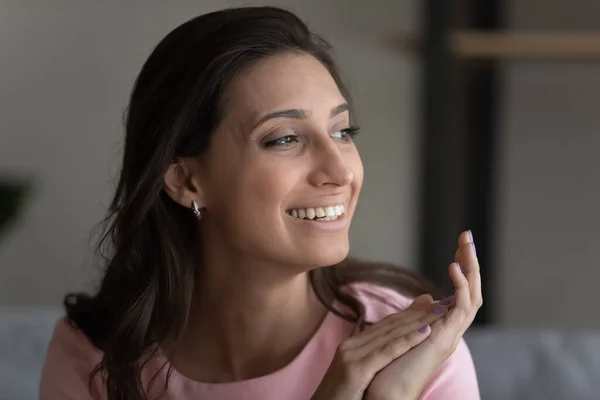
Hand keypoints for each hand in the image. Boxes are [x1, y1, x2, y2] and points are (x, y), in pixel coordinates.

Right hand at [310, 297, 450, 399]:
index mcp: (351, 347)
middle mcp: (351, 346)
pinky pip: (386, 352)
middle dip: (419, 313)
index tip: (430, 305)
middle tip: (441, 302)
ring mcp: (351, 356)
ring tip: (440, 311)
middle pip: (391, 325)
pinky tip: (426, 331)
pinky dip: (408, 340)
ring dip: (419, 321)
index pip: (386, 325)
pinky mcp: (356, 369)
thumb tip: (384, 357)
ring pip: (392, 334)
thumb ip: (367, 362)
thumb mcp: (353, 377)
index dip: (410, 314)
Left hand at [365, 230, 482, 399]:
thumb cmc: (392, 366)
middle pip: (470, 290)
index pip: (459, 290)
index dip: (461, 267)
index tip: (459, 244)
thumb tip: (426, 296)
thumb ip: (418, 313)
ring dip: (471, 268)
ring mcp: (451, 334)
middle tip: (466, 236)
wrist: (385, 391)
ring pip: (473, 296)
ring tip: (466, 244)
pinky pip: (462, 308)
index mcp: (443, 326)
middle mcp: (451, 329)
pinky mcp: (447, 338)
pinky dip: (460, 286)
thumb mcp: (407, 330)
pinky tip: (453, 266)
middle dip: (470, 262)